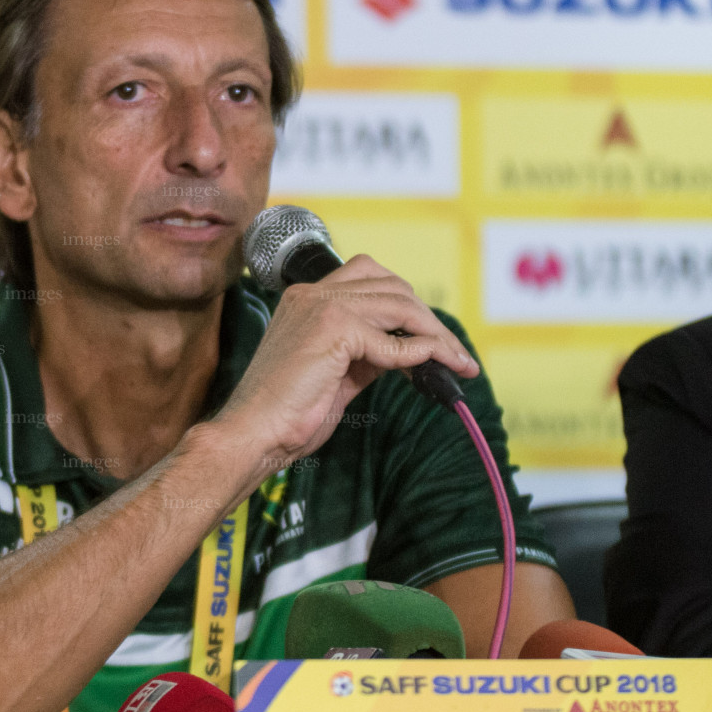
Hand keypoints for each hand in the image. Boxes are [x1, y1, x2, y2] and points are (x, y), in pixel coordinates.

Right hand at [212, 254, 478, 471]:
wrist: (253, 433)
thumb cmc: (287, 413)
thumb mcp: (336, 374)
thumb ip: (367, 353)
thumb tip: (408, 349)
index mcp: (307, 299)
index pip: (370, 278)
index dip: (406, 305)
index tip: (432, 338)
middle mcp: (313, 293)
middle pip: (392, 286)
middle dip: (429, 320)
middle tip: (455, 354)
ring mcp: (323, 306)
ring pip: (400, 305)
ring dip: (435, 336)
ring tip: (457, 363)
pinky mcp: (335, 329)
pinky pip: (394, 340)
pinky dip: (419, 354)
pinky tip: (432, 369)